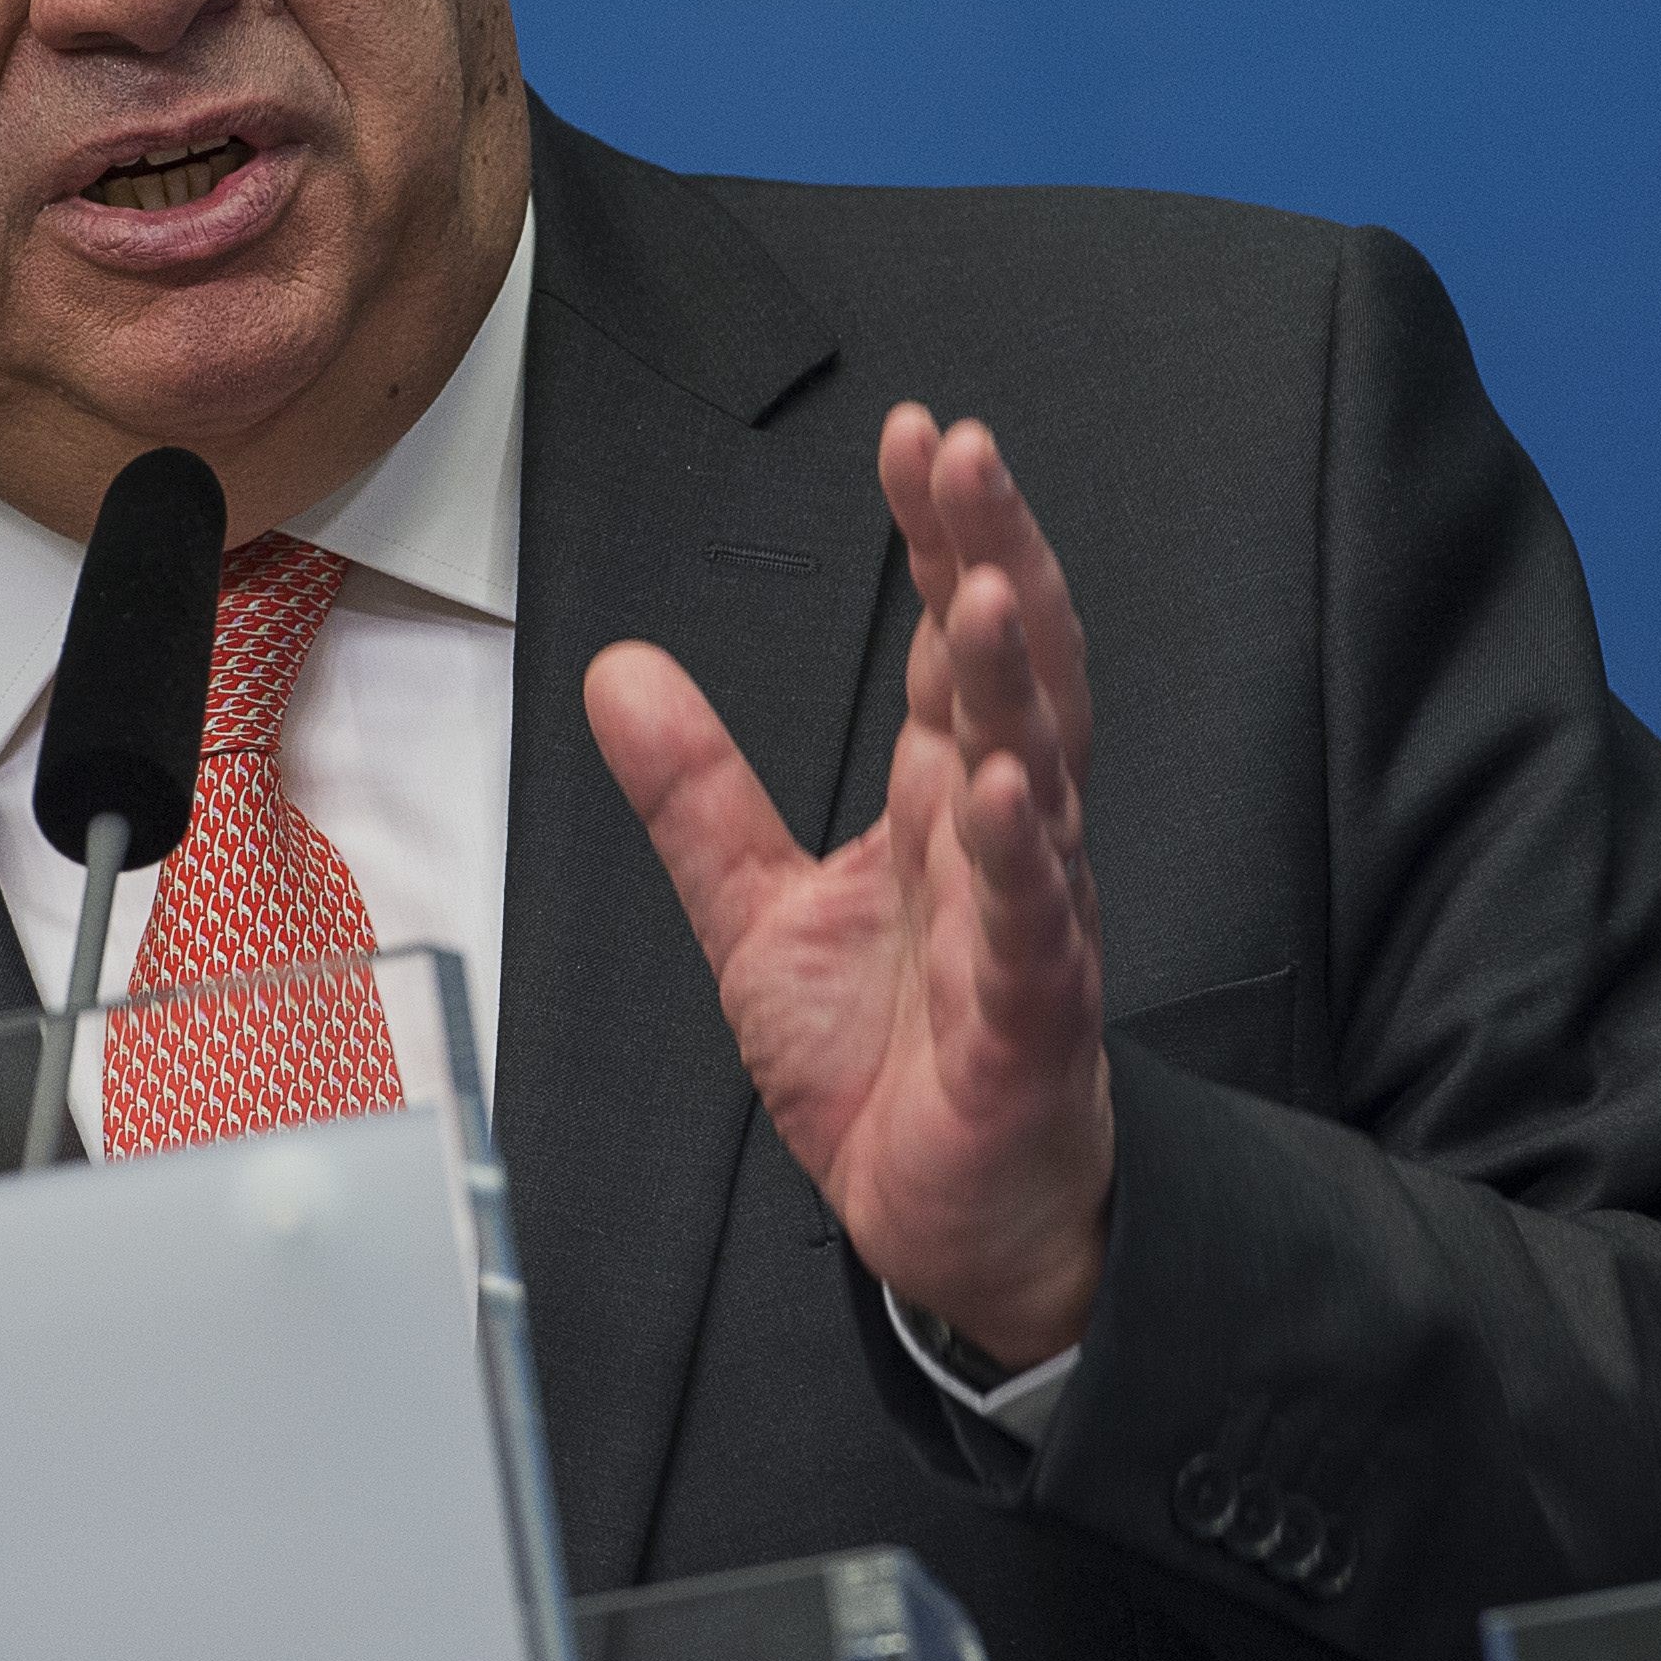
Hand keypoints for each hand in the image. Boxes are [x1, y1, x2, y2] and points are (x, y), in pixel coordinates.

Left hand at [584, 406, 1111, 1368]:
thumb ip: (698, 790)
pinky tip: (1008, 790)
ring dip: (1015, 681)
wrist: (945, 1221)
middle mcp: (1002, 843)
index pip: (952, 643)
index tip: (918, 439)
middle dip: (993, 556)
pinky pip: (1031, 932)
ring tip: (984, 585)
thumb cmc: (886, 1062)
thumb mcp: (754, 908)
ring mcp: (1027, 926)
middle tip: (967, 452)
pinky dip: (1023, 861)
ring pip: (1040, 781)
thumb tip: (620, 668)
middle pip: (1013, 674)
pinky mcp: (1025, 1025)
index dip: (939, 537)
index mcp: (945, 803)